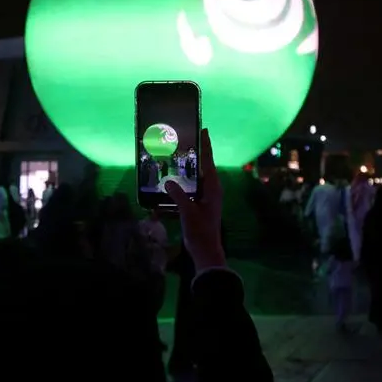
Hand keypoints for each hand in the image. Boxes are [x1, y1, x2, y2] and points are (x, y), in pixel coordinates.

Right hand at [165, 129, 225, 272]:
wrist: (205, 251)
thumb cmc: (200, 231)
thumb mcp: (188, 212)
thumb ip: (178, 195)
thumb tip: (168, 181)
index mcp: (213, 188)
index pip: (209, 162)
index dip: (206, 146)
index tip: (204, 130)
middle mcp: (211, 190)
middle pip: (203, 167)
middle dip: (195, 154)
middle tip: (184, 141)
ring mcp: (205, 198)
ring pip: (195, 178)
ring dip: (186, 169)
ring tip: (175, 158)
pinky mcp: (198, 205)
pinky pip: (190, 190)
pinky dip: (181, 185)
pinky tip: (169, 184)